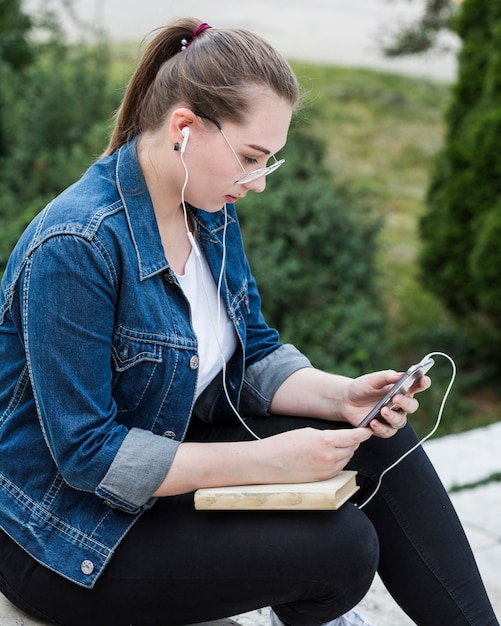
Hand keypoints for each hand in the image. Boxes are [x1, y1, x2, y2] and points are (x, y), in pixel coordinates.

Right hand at [255, 426, 372, 483]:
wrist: (267, 463)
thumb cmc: (283, 445)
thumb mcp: (308, 432)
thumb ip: (328, 436)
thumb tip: (341, 438)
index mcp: (326, 441)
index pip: (354, 437)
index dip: (363, 433)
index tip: (368, 430)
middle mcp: (329, 457)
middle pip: (352, 449)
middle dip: (352, 442)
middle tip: (348, 436)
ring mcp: (327, 470)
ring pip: (346, 459)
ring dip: (345, 452)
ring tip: (334, 446)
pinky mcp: (323, 480)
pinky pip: (338, 469)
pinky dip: (338, 462)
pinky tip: (328, 457)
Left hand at [342, 370, 430, 437]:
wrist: (346, 400)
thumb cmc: (362, 387)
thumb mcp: (372, 379)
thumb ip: (386, 377)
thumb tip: (401, 375)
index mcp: (401, 389)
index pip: (417, 386)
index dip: (423, 383)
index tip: (423, 380)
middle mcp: (400, 404)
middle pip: (412, 406)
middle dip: (405, 402)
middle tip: (395, 398)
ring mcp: (392, 417)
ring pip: (401, 421)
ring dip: (393, 416)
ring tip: (382, 410)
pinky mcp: (383, 428)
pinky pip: (387, 431)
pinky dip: (381, 428)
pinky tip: (373, 422)